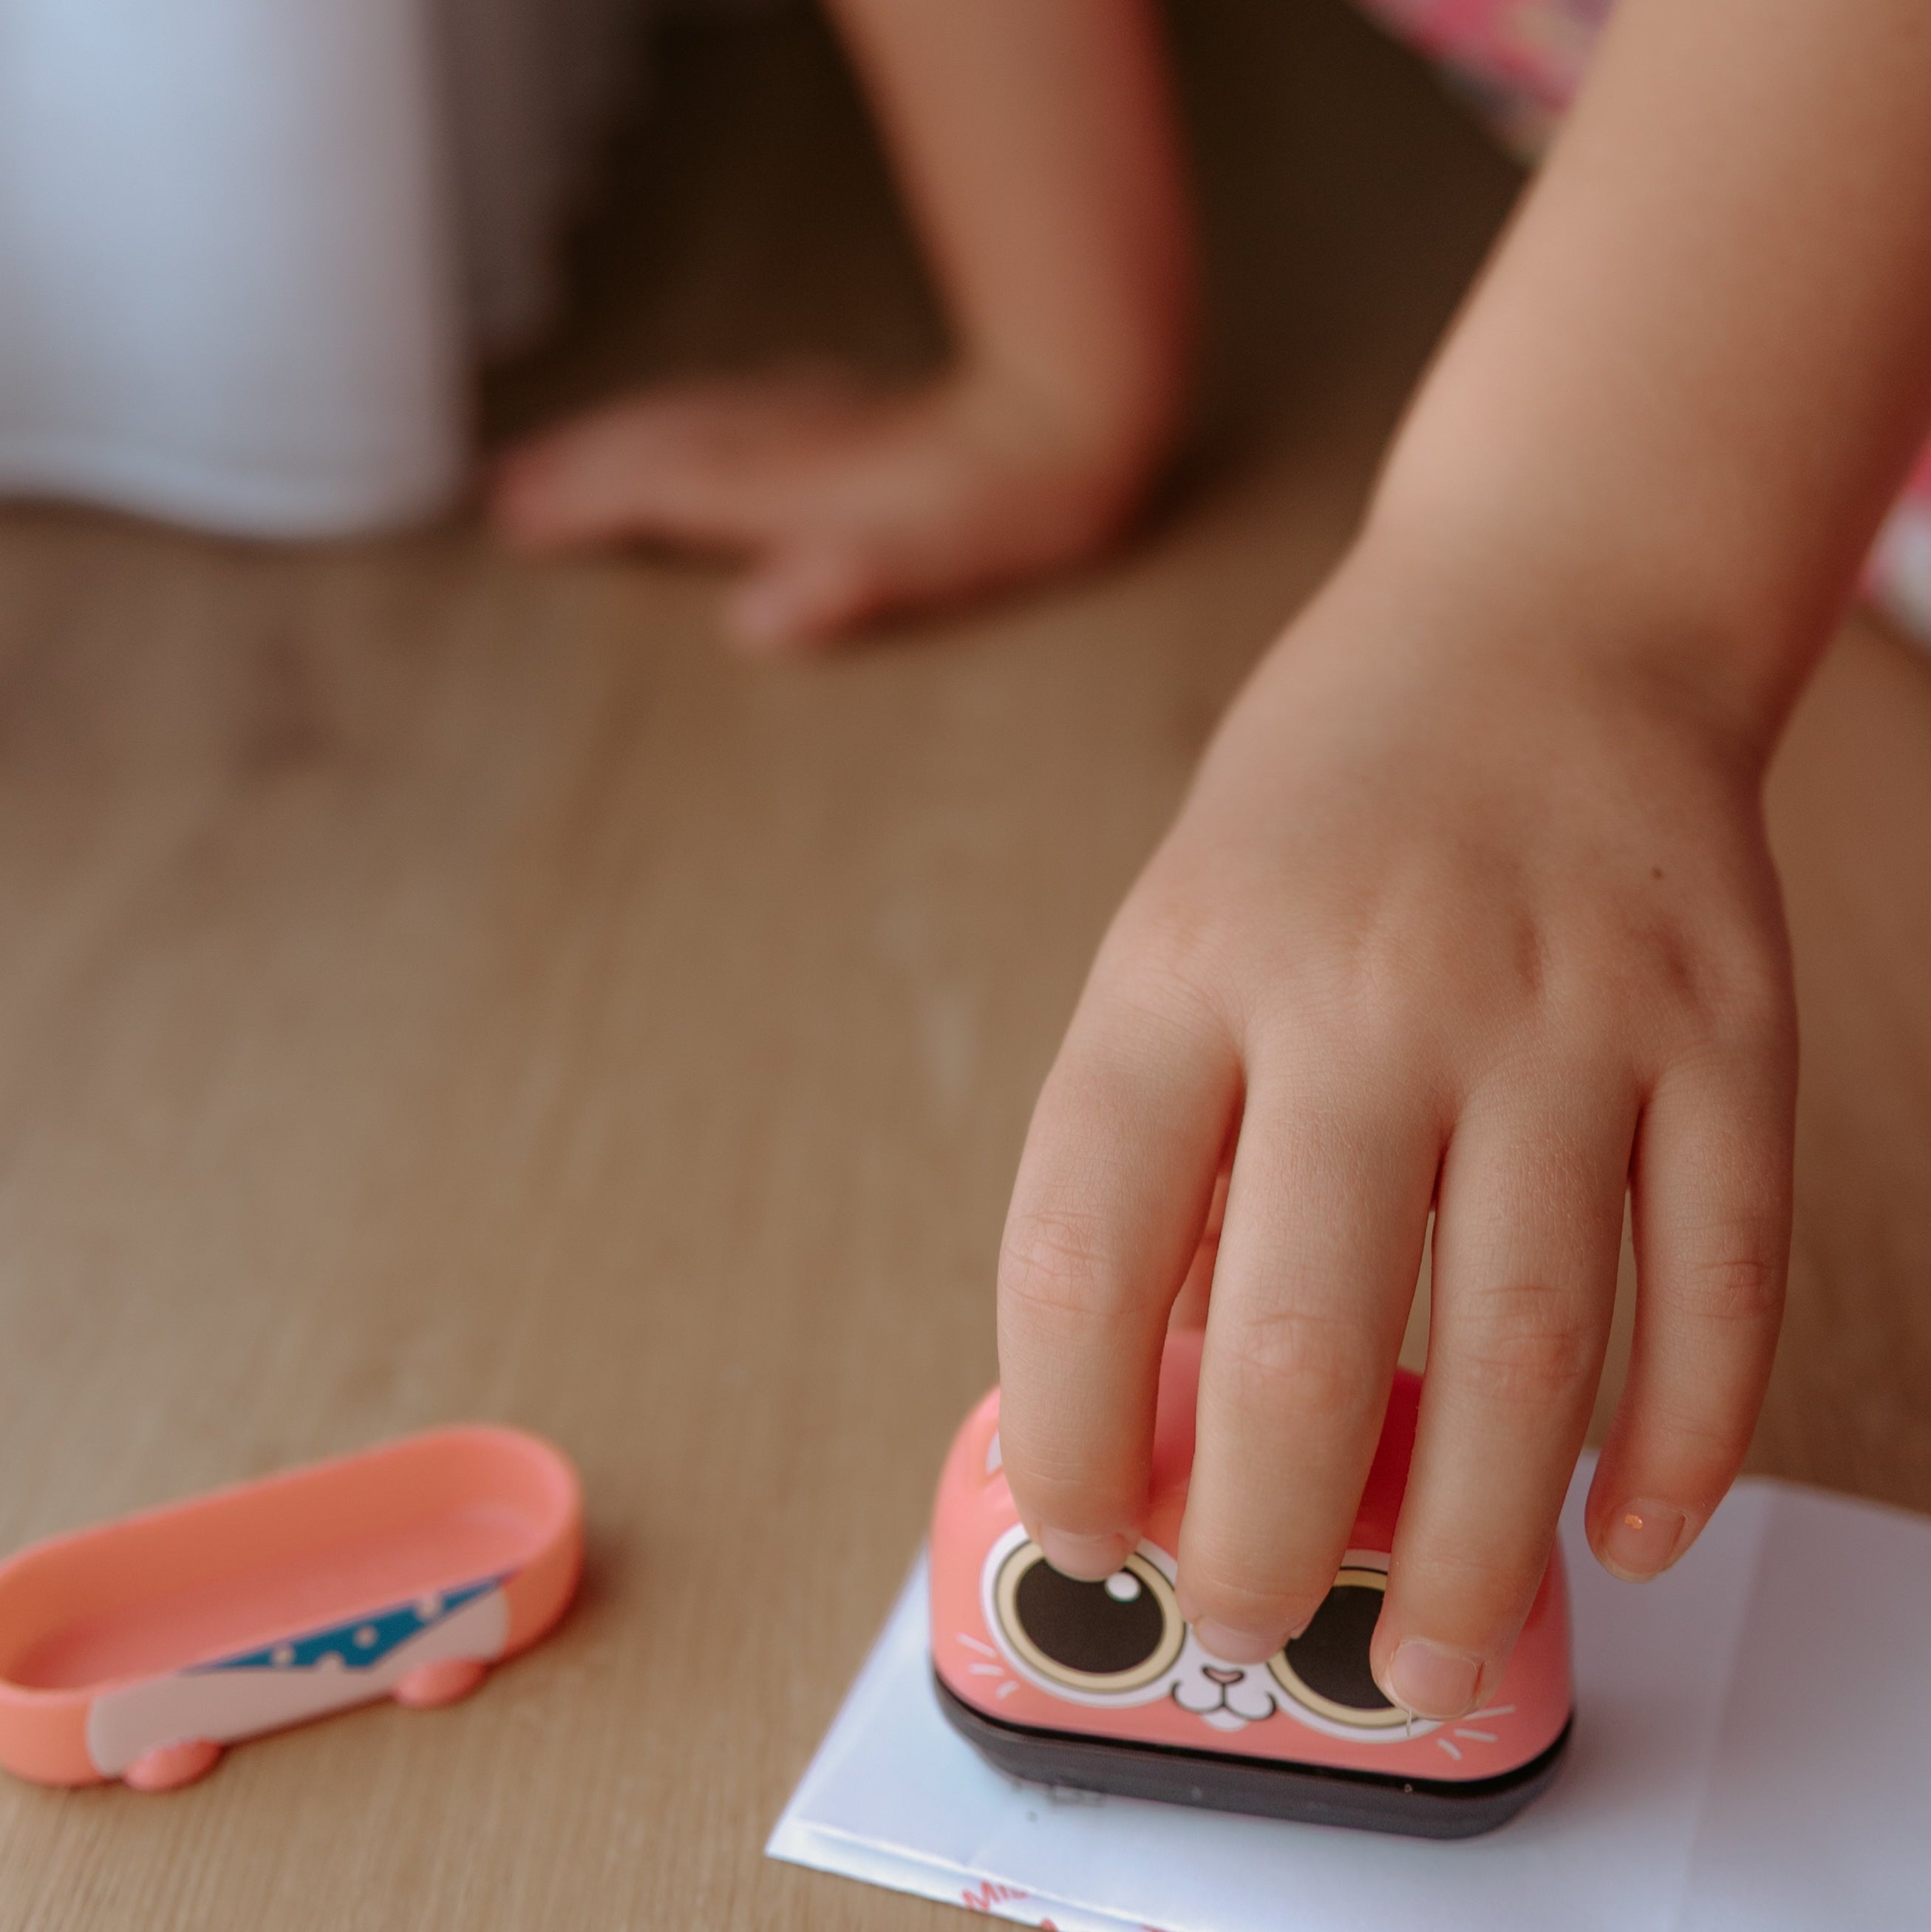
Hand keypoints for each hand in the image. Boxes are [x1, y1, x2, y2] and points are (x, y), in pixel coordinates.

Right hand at [489, 361, 1157, 650]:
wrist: (1073, 421)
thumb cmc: (1005, 513)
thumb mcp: (935, 565)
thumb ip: (842, 588)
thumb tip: (757, 622)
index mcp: (788, 485)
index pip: (659, 488)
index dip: (583, 504)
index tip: (515, 521)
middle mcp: (782, 439)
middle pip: (652, 444)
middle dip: (573, 466)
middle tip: (502, 490)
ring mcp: (807, 416)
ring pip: (682, 418)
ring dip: (612, 436)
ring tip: (554, 458)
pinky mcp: (838, 408)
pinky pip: (722, 408)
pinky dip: (673, 421)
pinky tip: (674, 429)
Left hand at [994, 528, 1794, 1719]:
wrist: (1542, 621)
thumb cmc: (1329, 803)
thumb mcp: (1178, 934)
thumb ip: (1165, 1150)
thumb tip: (1158, 1395)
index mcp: (1187, 965)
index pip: (1081, 1249)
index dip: (1064, 1430)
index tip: (1078, 1524)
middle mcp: (1369, 990)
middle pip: (1297, 1339)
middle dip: (1258, 1537)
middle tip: (1241, 1626)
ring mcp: (1567, 1011)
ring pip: (1524, 1347)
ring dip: (1466, 1547)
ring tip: (1415, 1653)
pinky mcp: (1728, 1033)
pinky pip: (1718, 1283)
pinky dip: (1677, 1443)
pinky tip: (1621, 1534)